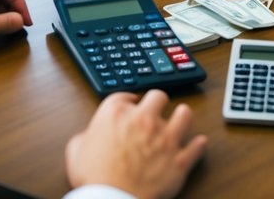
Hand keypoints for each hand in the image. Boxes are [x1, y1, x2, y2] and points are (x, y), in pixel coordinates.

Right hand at [66, 90, 206, 198]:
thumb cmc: (94, 178)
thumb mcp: (75, 150)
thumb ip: (85, 135)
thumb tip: (89, 135)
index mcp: (116, 114)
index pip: (126, 94)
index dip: (130, 99)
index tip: (133, 102)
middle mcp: (144, 120)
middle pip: (159, 96)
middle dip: (157, 102)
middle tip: (156, 110)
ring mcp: (165, 138)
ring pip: (184, 114)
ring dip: (182, 116)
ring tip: (180, 119)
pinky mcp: (179, 159)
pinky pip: (197, 146)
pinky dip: (198, 145)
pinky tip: (197, 143)